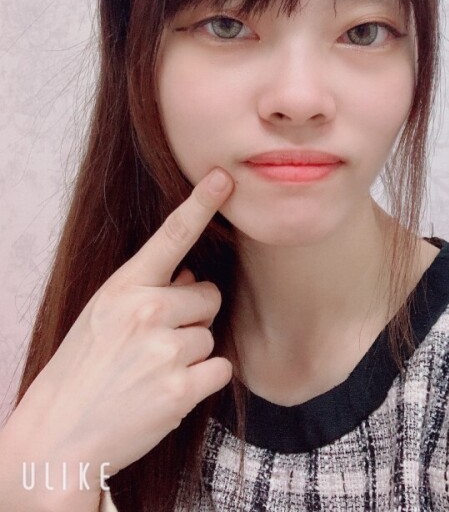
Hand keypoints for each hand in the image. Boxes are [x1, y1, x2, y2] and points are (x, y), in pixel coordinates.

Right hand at [5, 167, 234, 488]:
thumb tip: (189, 276)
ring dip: (191, 354)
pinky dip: (202, 381)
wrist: (57, 437)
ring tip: (152, 372)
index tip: (224, 177)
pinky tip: (169, 392)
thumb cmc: (83, 370)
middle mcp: (145, 310)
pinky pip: (220, 368)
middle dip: (191, 317)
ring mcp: (163, 349)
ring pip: (211, 335)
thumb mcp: (104, 317)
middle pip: (208, 295)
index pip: (171, 236)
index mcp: (123, 287)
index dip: (200, 203)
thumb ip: (147, 291)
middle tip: (156, 344)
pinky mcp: (181, 388)